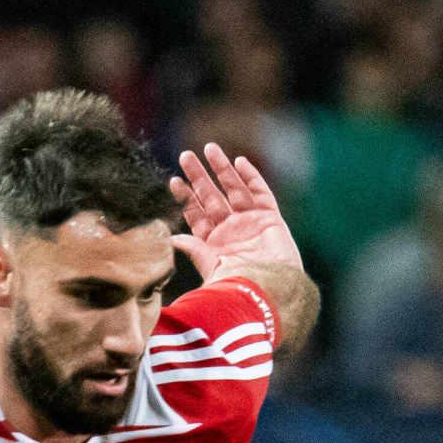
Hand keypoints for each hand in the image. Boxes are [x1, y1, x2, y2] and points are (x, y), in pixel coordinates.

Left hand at [170, 142, 303, 284]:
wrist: (271, 293)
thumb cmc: (240, 289)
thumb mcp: (211, 269)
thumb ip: (194, 251)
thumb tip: (170, 238)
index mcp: (213, 244)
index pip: (196, 215)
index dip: (185, 198)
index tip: (173, 181)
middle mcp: (230, 231)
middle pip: (211, 197)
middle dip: (198, 177)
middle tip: (185, 156)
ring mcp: (250, 223)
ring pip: (233, 189)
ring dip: (222, 169)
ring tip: (210, 148)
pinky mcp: (270, 219)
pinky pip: (260, 193)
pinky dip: (251, 177)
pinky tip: (239, 162)